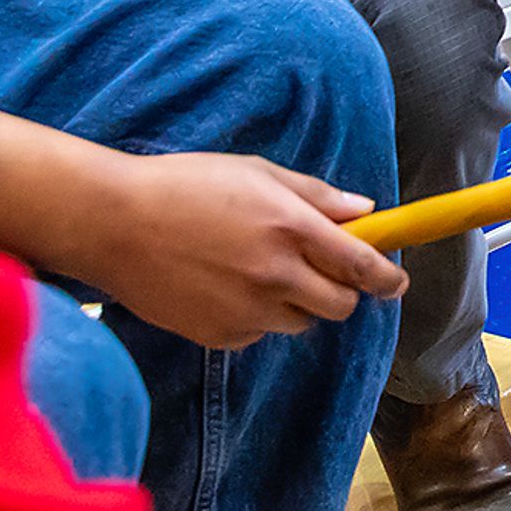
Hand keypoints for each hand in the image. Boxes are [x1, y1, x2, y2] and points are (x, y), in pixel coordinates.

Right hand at [47, 145, 408, 348]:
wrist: (113, 224)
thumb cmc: (185, 186)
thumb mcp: (256, 173)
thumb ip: (316, 195)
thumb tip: (364, 210)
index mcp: (290, 228)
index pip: (361, 267)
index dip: (387, 279)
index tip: (396, 282)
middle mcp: (275, 275)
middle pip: (340, 306)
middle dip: (341, 293)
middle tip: (320, 272)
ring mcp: (247, 311)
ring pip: (299, 322)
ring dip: (293, 303)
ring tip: (251, 268)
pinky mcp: (220, 336)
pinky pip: (257, 333)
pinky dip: (253, 315)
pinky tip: (220, 284)